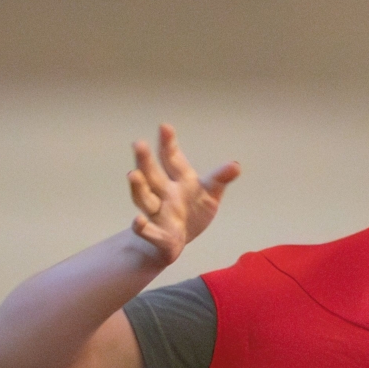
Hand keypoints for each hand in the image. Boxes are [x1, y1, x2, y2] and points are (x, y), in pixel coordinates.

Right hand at [125, 123, 239, 264]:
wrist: (172, 241)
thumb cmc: (191, 210)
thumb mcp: (210, 193)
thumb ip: (219, 178)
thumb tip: (236, 165)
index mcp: (179, 180)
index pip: (172, 159)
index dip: (168, 144)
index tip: (165, 126)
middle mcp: (164, 193)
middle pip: (152, 174)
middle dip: (145, 160)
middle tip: (138, 143)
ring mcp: (157, 213)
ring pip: (144, 199)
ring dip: (138, 187)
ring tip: (132, 174)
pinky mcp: (157, 234)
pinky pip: (147, 230)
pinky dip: (142, 226)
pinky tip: (138, 221)